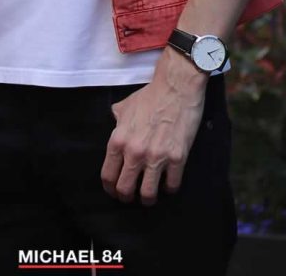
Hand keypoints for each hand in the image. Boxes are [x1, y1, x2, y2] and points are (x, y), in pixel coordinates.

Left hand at [100, 54, 207, 205]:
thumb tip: (115, 124)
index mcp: (119, 140)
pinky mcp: (177, 158)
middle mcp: (135, 152)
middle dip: (126, 197)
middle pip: (124, 190)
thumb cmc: (151, 95)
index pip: (108, 175)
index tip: (115, 191)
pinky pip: (171, 185)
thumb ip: (117, 120)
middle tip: (131, 196)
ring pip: (147, 194)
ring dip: (147, 199)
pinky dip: (168, 188)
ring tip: (149, 196)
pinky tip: (167, 182)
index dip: (110, 188)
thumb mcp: (125, 106)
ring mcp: (157, 157)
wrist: (176, 87)